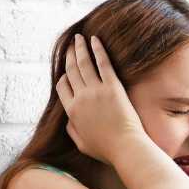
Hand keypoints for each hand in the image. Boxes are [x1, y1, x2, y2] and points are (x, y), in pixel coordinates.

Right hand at [55, 33, 145, 164]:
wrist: (126, 148)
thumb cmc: (106, 150)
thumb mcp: (82, 144)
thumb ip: (72, 130)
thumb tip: (68, 120)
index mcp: (72, 111)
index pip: (62, 86)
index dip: (64, 77)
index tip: (68, 72)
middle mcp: (81, 98)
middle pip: (71, 71)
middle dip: (69, 56)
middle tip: (70, 46)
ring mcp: (96, 91)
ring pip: (84, 63)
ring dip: (80, 48)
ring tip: (79, 38)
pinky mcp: (112, 87)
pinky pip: (103, 62)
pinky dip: (97, 49)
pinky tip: (95, 39)